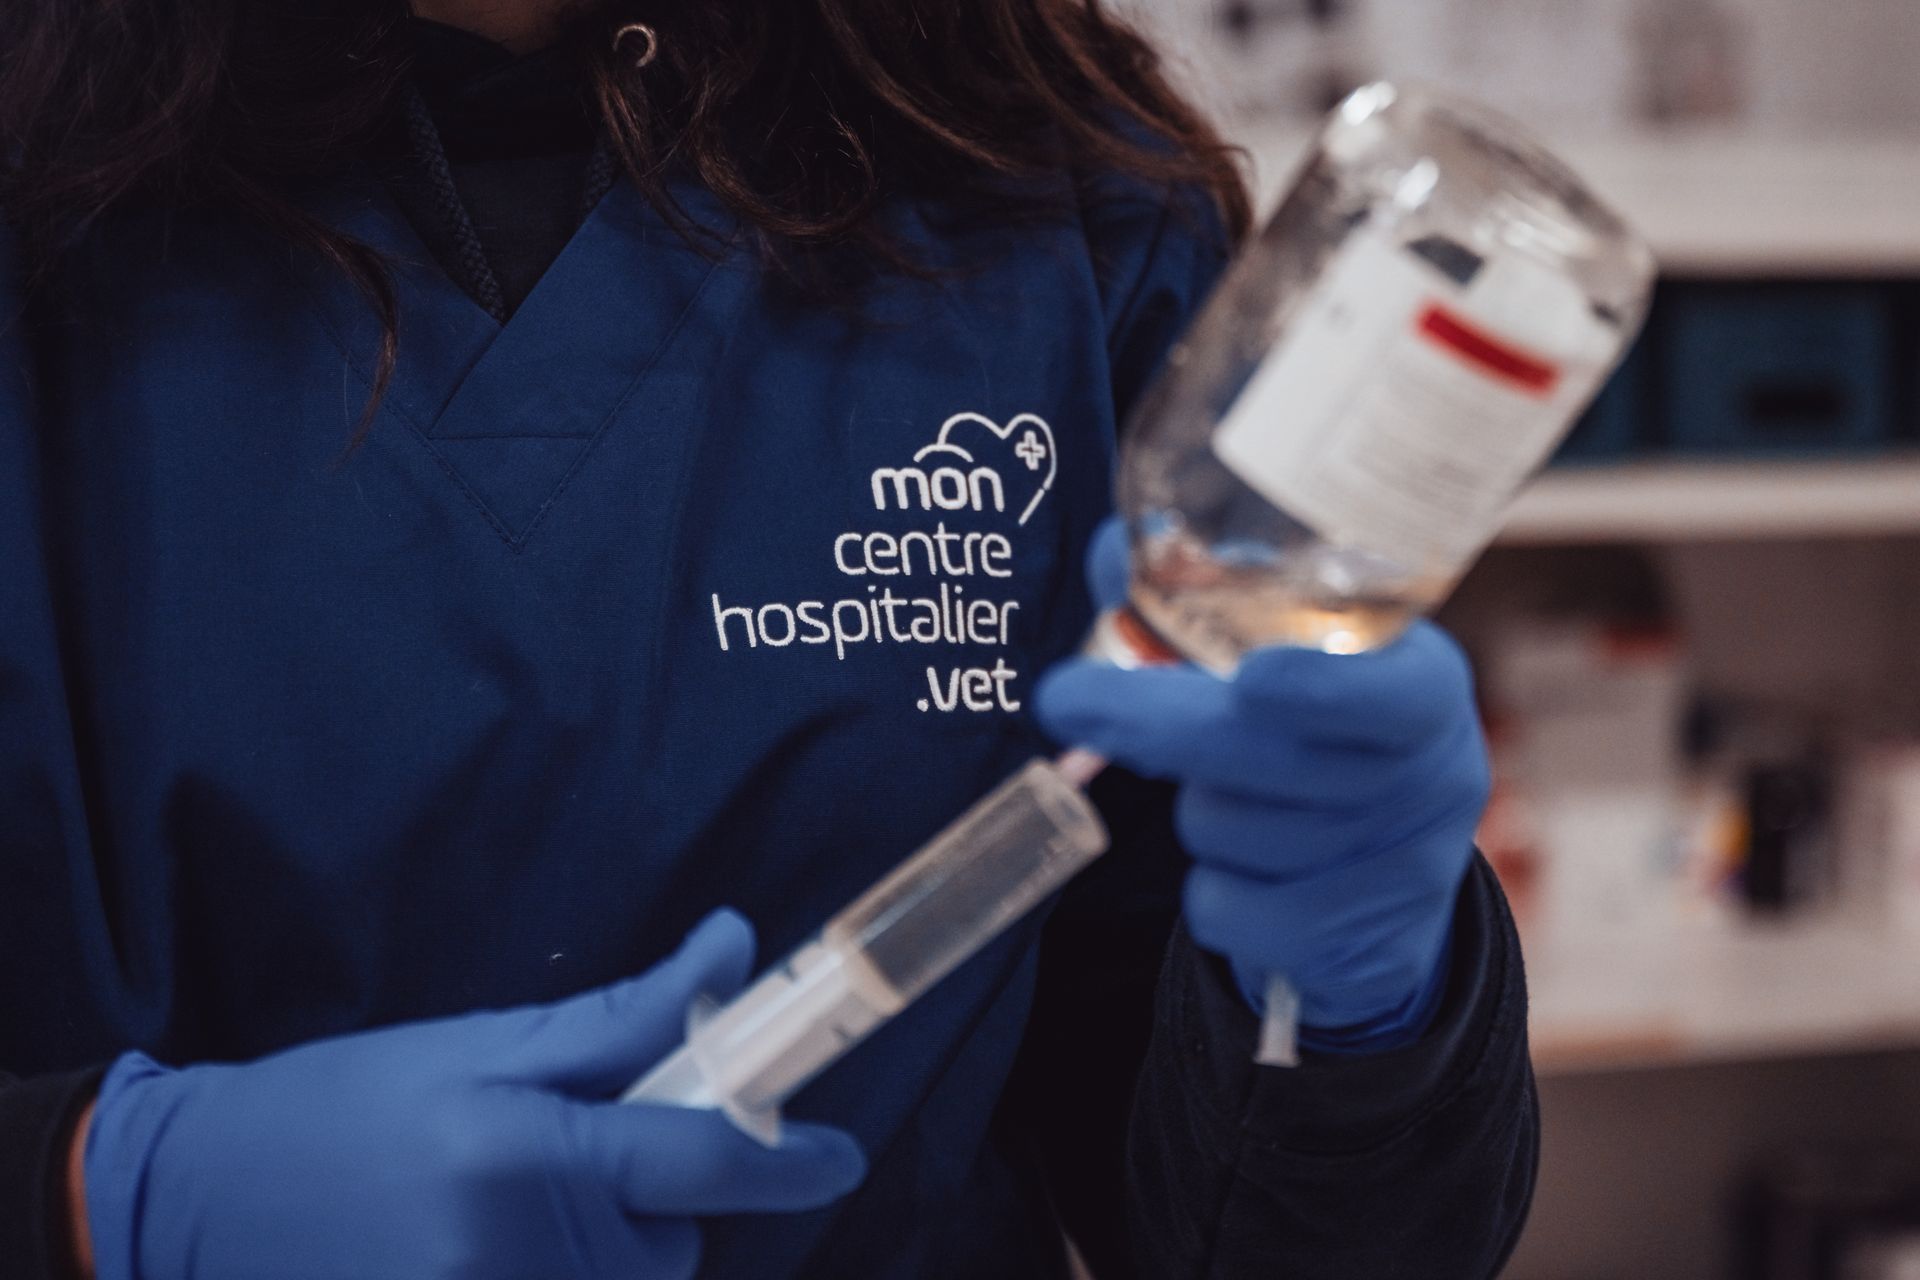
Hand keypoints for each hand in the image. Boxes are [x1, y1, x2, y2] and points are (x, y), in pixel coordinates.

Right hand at [83, 910, 865, 1279]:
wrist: (187, 1211)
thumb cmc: (339, 1109)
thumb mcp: (478, 1045)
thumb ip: (620, 1018)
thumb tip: (732, 949)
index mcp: (522, 1159)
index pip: (701, 1161)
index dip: (789, 1160)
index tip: (840, 1158)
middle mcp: (514, 1260)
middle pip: (670, 1244)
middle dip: (658, 1200)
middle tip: (576, 1157)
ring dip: (612, 1255)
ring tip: (513, 1209)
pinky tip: (499, 1250)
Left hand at [1036, 519, 1489, 1048]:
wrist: (1381, 886)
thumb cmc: (1317, 739)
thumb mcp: (1291, 661)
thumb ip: (1207, 601)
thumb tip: (1113, 554)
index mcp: (1424, 685)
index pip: (1391, 692)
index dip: (1321, 689)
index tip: (1252, 678)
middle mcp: (1433, 776)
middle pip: (1272, 758)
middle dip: (1156, 723)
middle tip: (1065, 698)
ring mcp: (1404, 871)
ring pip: (1230, 830)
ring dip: (1197, 810)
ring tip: (1234, 795)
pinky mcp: (1358, 948)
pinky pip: (1225, 910)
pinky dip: (1209, 890)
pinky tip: (1248, 873)